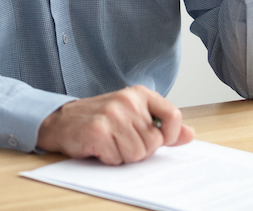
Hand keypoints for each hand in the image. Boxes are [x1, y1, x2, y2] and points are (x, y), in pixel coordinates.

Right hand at [36, 86, 194, 164]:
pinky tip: (99, 147)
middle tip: (121, 140)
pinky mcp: (98, 130)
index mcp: (139, 94)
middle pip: (154, 142)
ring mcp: (111, 114)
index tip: (158, 139)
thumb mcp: (134, 116)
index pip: (173, 115)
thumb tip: (189, 134)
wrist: (62, 121)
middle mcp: (126, 101)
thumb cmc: (101, 119)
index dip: (169, 135)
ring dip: (123, 155)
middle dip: (139, 149)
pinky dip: (108, 158)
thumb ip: (163, 125)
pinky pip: (117, 158)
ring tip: (110, 143)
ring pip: (137, 154)